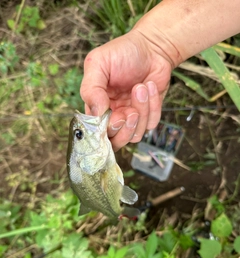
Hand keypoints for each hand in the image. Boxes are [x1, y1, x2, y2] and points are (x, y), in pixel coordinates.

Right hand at [80, 29, 171, 150]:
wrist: (152, 47)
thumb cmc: (122, 53)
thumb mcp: (98, 63)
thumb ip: (91, 88)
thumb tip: (96, 114)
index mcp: (96, 107)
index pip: (96, 133)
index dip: (105, 130)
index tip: (114, 115)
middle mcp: (112, 116)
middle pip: (115, 142)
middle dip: (125, 128)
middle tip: (130, 110)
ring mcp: (131, 118)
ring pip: (135, 135)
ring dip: (141, 111)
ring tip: (141, 87)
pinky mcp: (149, 116)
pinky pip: (151, 124)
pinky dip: (153, 105)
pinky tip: (150, 86)